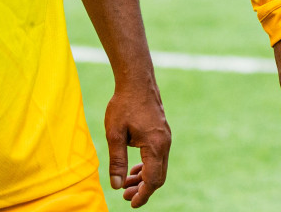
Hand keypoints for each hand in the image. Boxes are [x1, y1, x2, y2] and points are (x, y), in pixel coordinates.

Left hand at [104, 82, 170, 206]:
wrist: (137, 81)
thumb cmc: (124, 105)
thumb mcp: (115, 135)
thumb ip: (117, 162)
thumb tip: (117, 186)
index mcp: (155, 145)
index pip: (153, 179)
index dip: (142, 195)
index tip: (130, 204)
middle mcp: (165, 143)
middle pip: (159, 176)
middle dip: (143, 189)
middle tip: (125, 196)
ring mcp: (165, 137)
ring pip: (159, 167)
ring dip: (144, 178)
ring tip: (126, 184)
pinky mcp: (162, 133)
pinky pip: (158, 157)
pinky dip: (147, 167)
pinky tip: (134, 168)